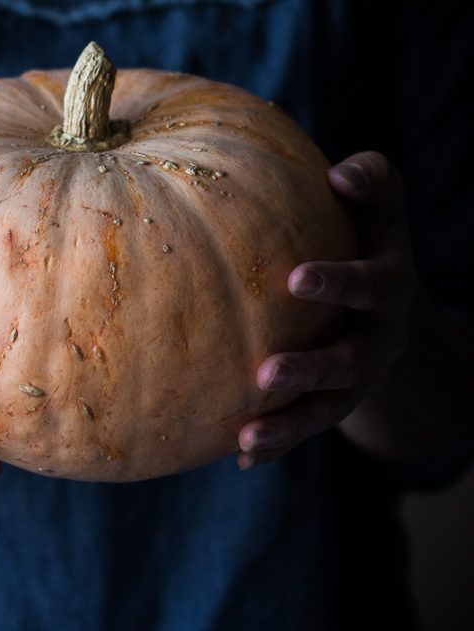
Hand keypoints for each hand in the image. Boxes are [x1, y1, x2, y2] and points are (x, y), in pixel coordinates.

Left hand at [237, 151, 418, 467]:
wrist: (387, 300)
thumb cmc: (368, 234)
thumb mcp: (381, 203)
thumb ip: (370, 179)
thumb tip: (338, 173)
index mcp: (389, 286)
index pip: (371, 286)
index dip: (339, 283)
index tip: (296, 278)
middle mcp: (379, 340)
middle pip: (350, 362)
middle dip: (312, 369)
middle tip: (266, 373)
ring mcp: (358, 379)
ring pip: (328, 409)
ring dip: (290, 425)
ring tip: (246, 436)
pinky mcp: (334, 402)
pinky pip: (306, 429)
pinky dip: (278, 445)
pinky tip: (241, 457)